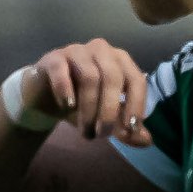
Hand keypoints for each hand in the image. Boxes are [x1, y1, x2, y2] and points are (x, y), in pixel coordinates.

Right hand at [25, 39, 152, 143]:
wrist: (46, 95)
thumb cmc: (83, 102)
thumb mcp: (106, 118)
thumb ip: (126, 128)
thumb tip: (146, 141)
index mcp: (121, 62)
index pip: (136, 80)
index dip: (136, 104)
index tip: (131, 129)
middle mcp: (102, 50)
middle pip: (113, 78)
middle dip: (110, 110)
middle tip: (103, 134)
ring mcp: (77, 51)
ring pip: (90, 77)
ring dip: (89, 108)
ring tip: (86, 130)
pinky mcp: (53, 57)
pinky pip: (61, 70)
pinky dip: (65, 90)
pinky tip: (68, 107)